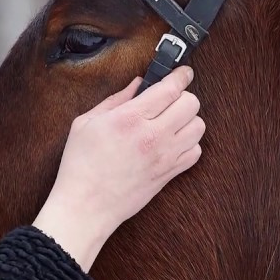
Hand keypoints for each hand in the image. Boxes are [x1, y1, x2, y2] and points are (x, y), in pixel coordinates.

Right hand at [33, 66, 203, 269]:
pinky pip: (195, 152)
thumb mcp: (86, 123)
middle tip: (170, 100)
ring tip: (171, 122)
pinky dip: (189, 144)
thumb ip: (116, 99)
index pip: (170, 88)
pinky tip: (172, 143)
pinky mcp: (169, 174)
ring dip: (188, 120)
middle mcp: (152, 136)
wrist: (86, 206)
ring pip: (198, 127)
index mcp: (130, 118)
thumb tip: (138, 84)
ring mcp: (164, 157)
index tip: (183, 72)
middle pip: (191, 104)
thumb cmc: (81, 166)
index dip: (181, 75)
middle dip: (183, 96)